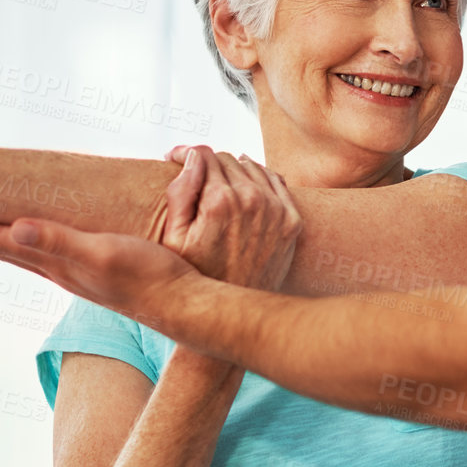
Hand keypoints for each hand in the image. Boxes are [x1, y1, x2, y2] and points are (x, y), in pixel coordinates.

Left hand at [0, 215, 201, 324]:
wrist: (183, 306)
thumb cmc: (147, 278)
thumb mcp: (103, 253)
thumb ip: (59, 240)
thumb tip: (12, 228)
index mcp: (56, 263)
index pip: (0, 242)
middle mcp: (59, 270)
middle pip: (4, 249)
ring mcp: (76, 274)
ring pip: (25, 253)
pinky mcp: (94, 273)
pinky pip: (49, 255)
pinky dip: (32, 243)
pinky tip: (43, 240)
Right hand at [161, 147, 301, 289]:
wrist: (233, 312)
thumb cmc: (196, 276)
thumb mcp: (174, 237)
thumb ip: (180, 191)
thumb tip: (192, 156)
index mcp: (220, 201)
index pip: (204, 155)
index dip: (186, 153)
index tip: (176, 159)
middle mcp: (252, 201)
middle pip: (227, 158)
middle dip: (207, 164)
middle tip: (195, 177)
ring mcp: (276, 211)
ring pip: (252, 166)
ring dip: (233, 170)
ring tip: (217, 184)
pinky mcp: (292, 221)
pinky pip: (276, 181)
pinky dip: (259, 179)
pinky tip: (245, 188)